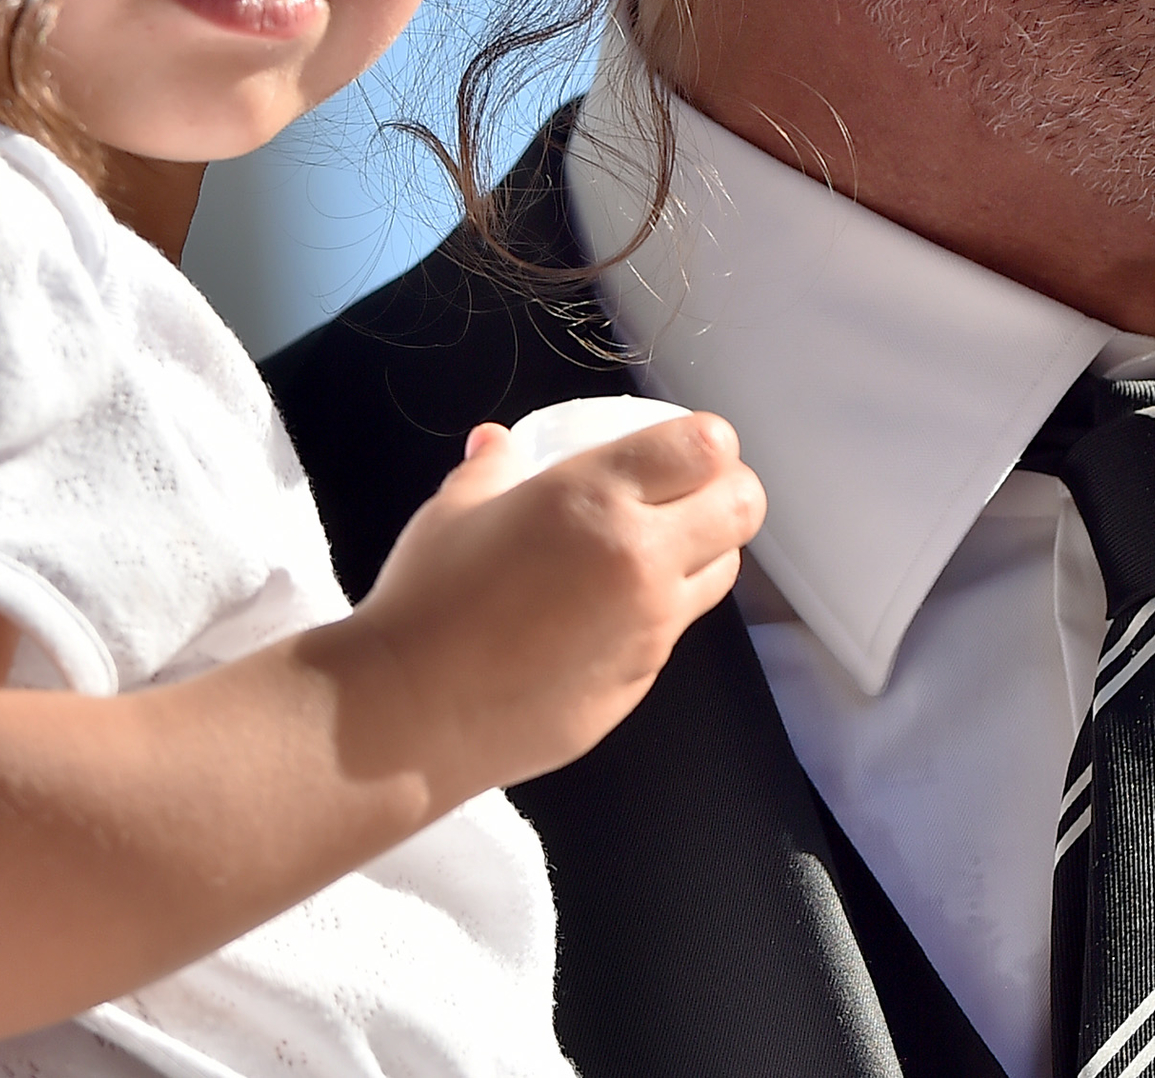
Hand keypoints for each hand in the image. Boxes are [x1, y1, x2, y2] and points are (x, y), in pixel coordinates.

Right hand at [329, 413, 763, 801]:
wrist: (411, 712)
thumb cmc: (427, 600)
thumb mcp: (455, 512)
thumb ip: (491, 468)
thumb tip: (497, 442)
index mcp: (597, 497)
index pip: (708, 447)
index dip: (707, 442)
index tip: (681, 448)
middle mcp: (639, 558)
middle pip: (742, 506)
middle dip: (728, 491)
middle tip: (689, 493)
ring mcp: (648, 626)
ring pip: (724, 572)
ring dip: (703, 552)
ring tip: (653, 550)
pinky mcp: (641, 681)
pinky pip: (674, 631)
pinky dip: (660, 611)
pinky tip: (606, 614)